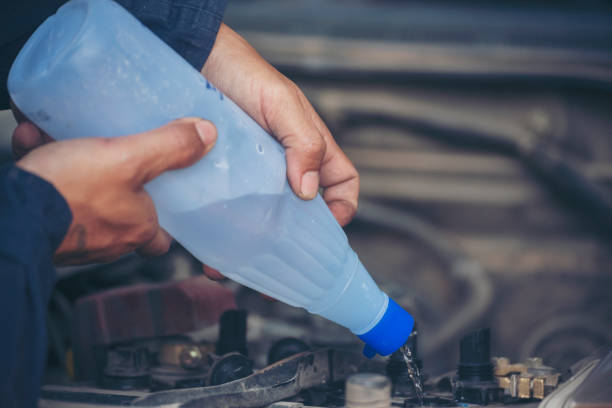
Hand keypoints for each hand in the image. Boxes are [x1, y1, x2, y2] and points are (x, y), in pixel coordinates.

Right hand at [15, 118, 216, 264]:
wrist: (5, 218)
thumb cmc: (69, 193)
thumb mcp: (126, 159)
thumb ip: (168, 147)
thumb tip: (208, 134)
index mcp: (137, 228)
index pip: (163, 235)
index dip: (166, 216)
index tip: (164, 192)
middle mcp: (108, 239)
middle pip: (123, 210)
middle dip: (117, 180)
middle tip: (114, 155)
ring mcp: (75, 237)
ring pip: (83, 197)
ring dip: (75, 164)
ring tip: (63, 138)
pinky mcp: (44, 227)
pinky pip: (50, 194)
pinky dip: (42, 166)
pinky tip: (31, 141)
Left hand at [200, 25, 359, 281]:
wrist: (193, 60)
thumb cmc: (244, 74)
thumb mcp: (282, 104)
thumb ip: (303, 142)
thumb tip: (308, 190)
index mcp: (310, 150)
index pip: (342, 186)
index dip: (342, 210)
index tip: (326, 232)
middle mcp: (284, 167)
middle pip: (301, 215)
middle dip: (294, 246)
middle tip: (276, 273)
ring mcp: (252, 175)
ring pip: (263, 221)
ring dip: (254, 249)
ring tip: (233, 267)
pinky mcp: (221, 179)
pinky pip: (228, 214)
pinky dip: (221, 236)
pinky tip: (208, 250)